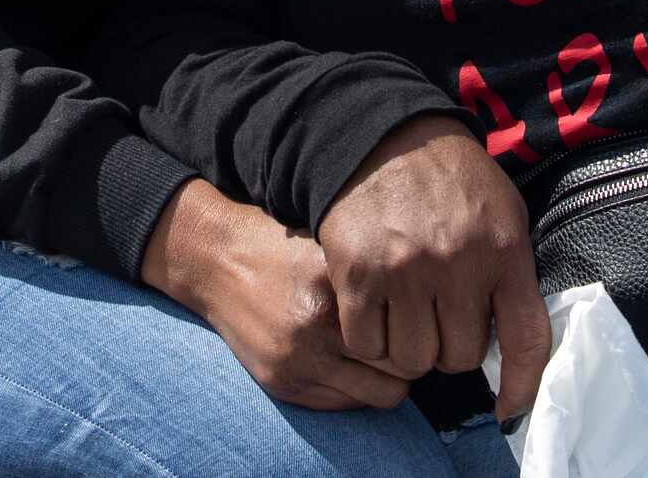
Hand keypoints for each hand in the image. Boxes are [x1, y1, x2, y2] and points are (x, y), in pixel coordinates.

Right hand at [141, 180, 412, 410]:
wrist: (218, 260)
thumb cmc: (284, 246)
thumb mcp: (332, 242)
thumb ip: (375, 272)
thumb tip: (429, 299)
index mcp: (335, 284)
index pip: (406, 324)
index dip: (424, 323)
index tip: (427, 315)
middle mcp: (316, 327)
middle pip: (399, 367)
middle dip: (413, 356)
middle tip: (412, 339)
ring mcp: (296, 361)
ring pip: (377, 395)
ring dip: (388, 379)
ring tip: (385, 356)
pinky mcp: (281, 384)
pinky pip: (343, 405)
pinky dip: (358, 390)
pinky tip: (355, 365)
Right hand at [314, 115, 551, 420]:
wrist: (386, 136)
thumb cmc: (452, 180)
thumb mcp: (505, 213)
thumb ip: (513, 274)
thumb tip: (512, 345)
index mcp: (505, 249)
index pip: (526, 338)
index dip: (521, 384)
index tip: (510, 407)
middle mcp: (459, 263)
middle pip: (458, 358)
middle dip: (449, 346)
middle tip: (438, 317)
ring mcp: (406, 270)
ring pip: (411, 358)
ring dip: (408, 346)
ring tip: (406, 312)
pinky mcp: (358, 273)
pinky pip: (367, 343)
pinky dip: (370, 337)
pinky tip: (375, 307)